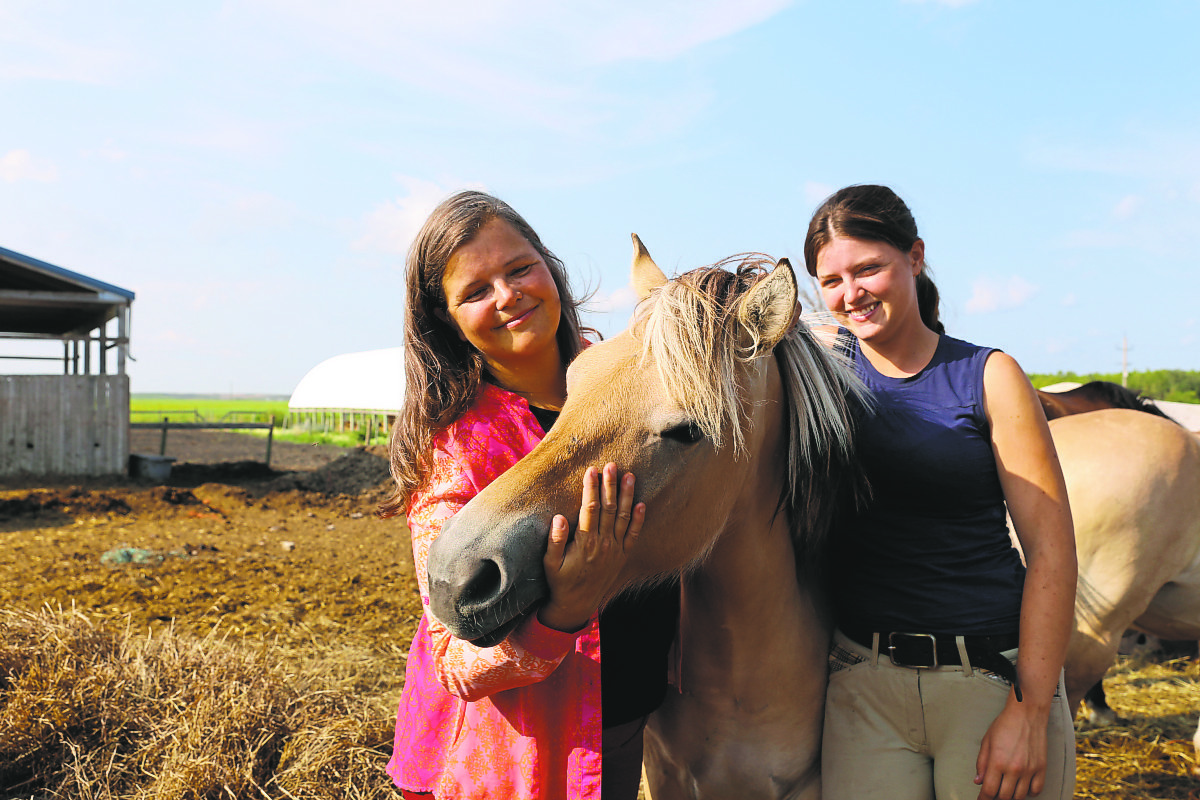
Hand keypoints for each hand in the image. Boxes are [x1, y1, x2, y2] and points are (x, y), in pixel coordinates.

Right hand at [538, 463, 644, 632]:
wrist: (577, 604)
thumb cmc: (560, 581)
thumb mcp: (549, 563)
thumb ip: (554, 541)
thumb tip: (559, 517)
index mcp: (585, 542)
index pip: (589, 509)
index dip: (591, 488)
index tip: (591, 470)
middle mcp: (603, 544)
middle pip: (608, 508)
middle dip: (610, 485)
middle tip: (612, 465)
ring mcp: (615, 550)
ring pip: (623, 517)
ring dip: (626, 496)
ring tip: (629, 476)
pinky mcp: (622, 556)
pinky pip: (633, 535)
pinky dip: (638, 520)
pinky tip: (642, 504)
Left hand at [974, 695, 1048, 799]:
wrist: (1027, 714)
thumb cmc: (1005, 725)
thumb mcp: (987, 742)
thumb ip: (982, 763)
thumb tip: (978, 781)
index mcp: (998, 762)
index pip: (989, 790)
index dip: (983, 799)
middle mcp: (1014, 769)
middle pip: (1004, 796)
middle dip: (996, 797)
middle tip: (993, 793)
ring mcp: (1030, 770)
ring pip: (1020, 796)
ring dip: (1011, 796)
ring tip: (1006, 790)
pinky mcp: (1041, 768)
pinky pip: (1036, 790)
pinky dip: (1029, 793)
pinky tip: (1022, 787)